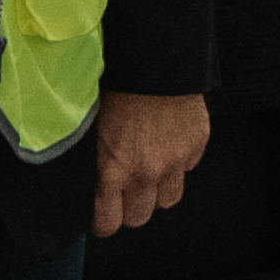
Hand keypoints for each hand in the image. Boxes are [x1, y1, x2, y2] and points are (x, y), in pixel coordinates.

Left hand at [90, 90, 212, 235]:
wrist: (154, 57)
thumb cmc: (117, 85)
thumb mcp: (91, 125)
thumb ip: (93, 158)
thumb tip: (83, 175)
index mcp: (113, 170)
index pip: (107, 222)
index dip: (103, 221)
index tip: (101, 215)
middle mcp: (145, 172)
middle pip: (139, 217)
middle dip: (130, 208)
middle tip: (124, 191)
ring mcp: (174, 161)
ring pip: (167, 199)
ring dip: (157, 189)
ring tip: (148, 168)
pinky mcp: (195, 146)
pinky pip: (187, 168)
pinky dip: (178, 162)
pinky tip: (167, 143)